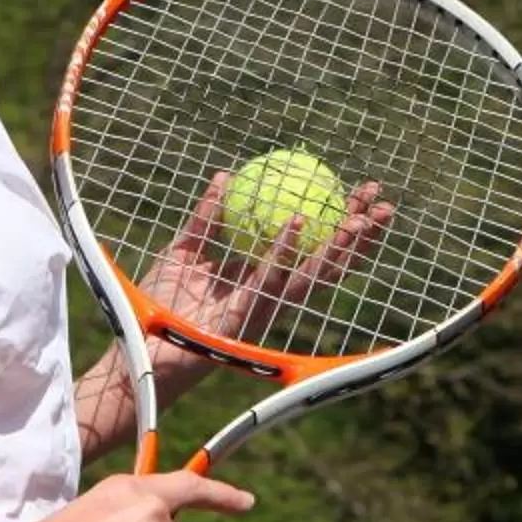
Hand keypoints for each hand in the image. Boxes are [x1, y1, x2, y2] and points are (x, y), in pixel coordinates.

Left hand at [75, 171, 396, 456]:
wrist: (139, 344)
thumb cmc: (161, 303)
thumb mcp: (185, 250)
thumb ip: (208, 217)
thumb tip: (225, 176)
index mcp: (266, 279)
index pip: (316, 248)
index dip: (343, 222)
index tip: (362, 191)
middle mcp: (273, 295)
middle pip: (329, 263)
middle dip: (360, 236)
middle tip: (381, 201)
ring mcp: (264, 308)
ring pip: (313, 277)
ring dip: (339, 247)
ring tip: (360, 217)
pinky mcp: (245, 319)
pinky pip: (268, 282)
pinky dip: (283, 252)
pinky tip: (298, 225)